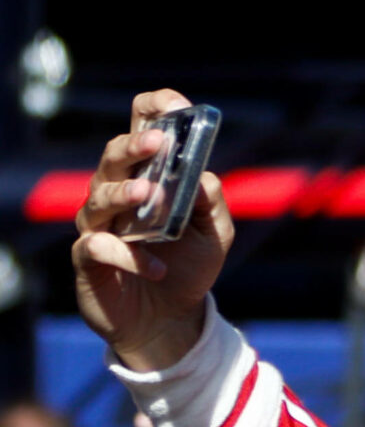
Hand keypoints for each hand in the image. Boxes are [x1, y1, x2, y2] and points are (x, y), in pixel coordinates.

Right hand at [72, 91, 234, 371]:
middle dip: (134, 146)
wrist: (170, 321)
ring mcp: (99, 224)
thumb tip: (205, 175)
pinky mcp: (90, 257)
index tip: (176, 105)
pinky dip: (128, 256)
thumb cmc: (188, 268)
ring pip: (99, 196)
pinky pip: (98, 246)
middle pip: (114, 157)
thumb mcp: (214, 235)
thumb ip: (211, 204)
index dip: (155, 110)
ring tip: (150, 196)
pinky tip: (156, 267)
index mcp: (148, 176)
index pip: (141, 128)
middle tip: (157, 142)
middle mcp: (116, 192)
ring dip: (125, 194)